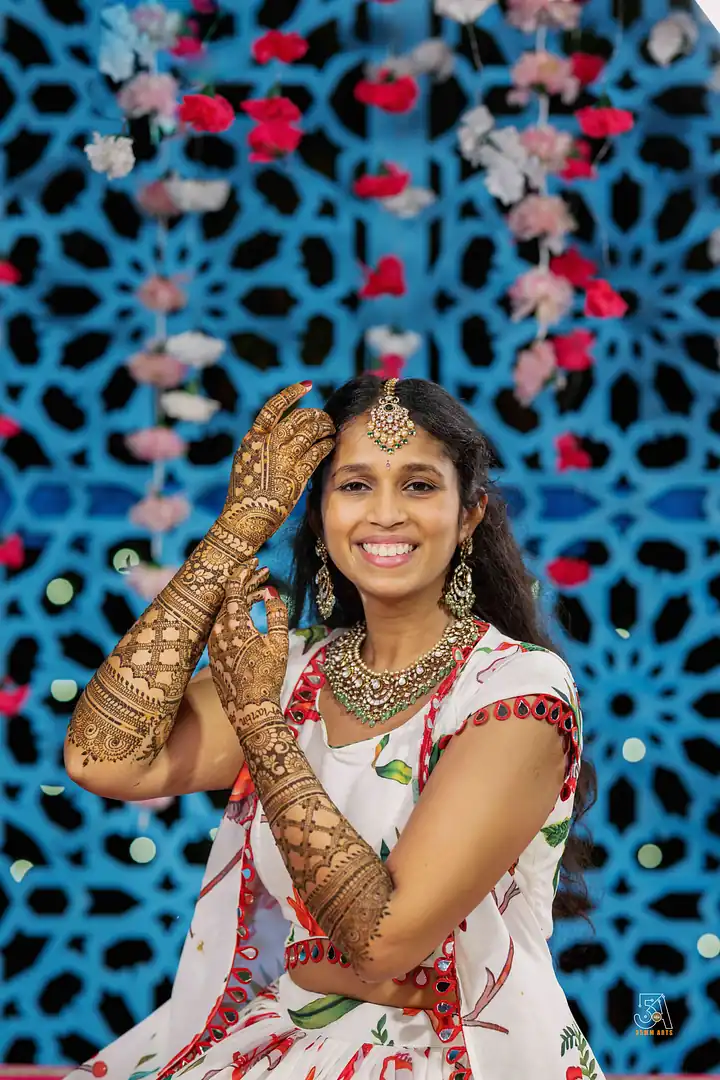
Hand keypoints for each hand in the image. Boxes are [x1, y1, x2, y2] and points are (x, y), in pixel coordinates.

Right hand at [208, 382, 333, 559]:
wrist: (244, 519)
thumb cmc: (245, 495)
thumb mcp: (247, 462)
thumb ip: (261, 446)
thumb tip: (280, 432)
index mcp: (253, 440)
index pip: (273, 407)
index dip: (291, 393)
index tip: (306, 387)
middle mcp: (268, 445)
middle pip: (298, 418)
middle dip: (315, 415)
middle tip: (324, 417)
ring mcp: (283, 460)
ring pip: (310, 433)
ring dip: (324, 428)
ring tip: (330, 429)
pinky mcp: (296, 476)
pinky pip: (317, 453)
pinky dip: (326, 445)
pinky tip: (330, 444)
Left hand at [208, 560, 289, 728]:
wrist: (249, 709)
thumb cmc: (267, 677)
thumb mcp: (279, 643)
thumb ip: (276, 614)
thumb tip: (270, 593)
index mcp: (234, 624)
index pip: (234, 589)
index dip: (243, 572)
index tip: (254, 562)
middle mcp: (219, 631)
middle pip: (230, 599)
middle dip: (246, 584)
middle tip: (261, 573)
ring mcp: (214, 643)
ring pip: (226, 613)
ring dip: (241, 601)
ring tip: (258, 594)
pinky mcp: (214, 654)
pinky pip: (223, 627)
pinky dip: (235, 617)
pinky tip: (247, 618)